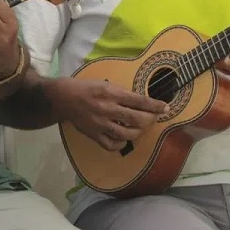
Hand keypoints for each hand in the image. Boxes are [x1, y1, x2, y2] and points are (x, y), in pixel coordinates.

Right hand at [51, 77, 168, 151]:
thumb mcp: (106, 84)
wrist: (64, 98)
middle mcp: (108, 109)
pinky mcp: (94, 135)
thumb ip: (122, 93)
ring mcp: (100, 124)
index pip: (139, 101)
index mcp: (111, 93)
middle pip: (137, 119)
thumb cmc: (87, 87)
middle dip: (150, 119)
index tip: (166, 108)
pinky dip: (122, 143)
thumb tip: (142, 102)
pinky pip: (112, 145)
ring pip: (127, 133)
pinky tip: (124, 138)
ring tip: (140, 127)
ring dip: (138, 132)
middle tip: (153, 118)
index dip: (155, 105)